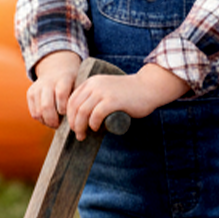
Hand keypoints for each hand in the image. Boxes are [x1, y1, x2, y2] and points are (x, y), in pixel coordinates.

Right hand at [25, 51, 81, 127]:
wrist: (56, 68)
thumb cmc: (71, 82)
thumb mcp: (78, 84)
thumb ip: (78, 98)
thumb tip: (79, 119)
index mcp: (63, 79)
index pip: (61, 95)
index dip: (64, 108)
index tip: (68, 115)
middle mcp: (48, 82)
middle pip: (46, 105)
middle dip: (53, 120)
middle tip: (59, 126)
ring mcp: (37, 88)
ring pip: (38, 111)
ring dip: (46, 122)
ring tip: (54, 124)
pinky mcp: (30, 93)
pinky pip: (33, 112)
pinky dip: (41, 119)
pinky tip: (48, 120)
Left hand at [65, 63, 189, 137]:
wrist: (149, 87)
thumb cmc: (129, 93)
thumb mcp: (107, 89)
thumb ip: (97, 97)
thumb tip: (85, 117)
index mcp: (91, 82)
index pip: (71, 99)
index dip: (69, 115)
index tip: (73, 126)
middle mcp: (95, 85)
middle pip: (74, 107)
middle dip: (73, 123)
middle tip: (78, 134)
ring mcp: (103, 92)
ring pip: (82, 112)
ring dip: (80, 126)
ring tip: (83, 135)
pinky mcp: (113, 101)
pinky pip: (96, 115)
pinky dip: (93, 124)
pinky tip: (96, 129)